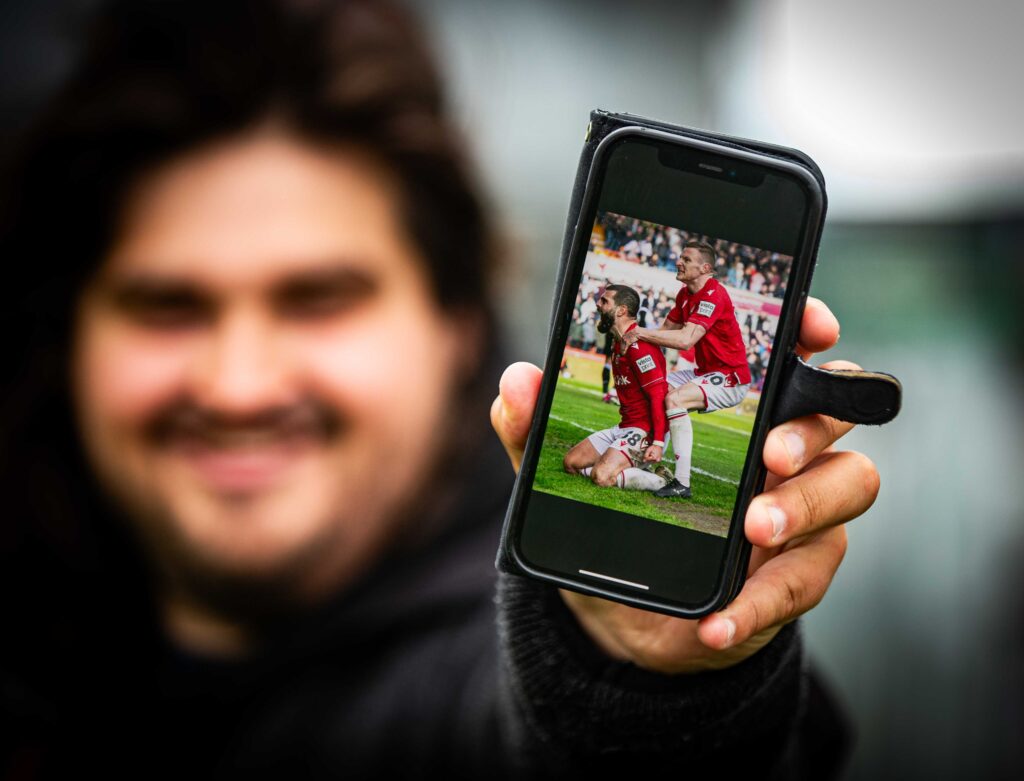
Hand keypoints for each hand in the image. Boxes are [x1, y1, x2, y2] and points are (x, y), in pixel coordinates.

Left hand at [490, 297, 879, 673]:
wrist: (623, 613)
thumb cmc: (610, 520)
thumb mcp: (563, 476)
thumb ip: (535, 430)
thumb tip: (516, 382)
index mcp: (731, 409)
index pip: (789, 354)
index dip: (809, 332)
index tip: (810, 327)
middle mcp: (780, 449)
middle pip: (834, 415)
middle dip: (811, 428)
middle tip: (770, 455)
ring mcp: (799, 508)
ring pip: (849, 486)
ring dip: (806, 506)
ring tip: (755, 531)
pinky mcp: (796, 571)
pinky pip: (805, 580)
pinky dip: (762, 602)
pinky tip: (722, 620)